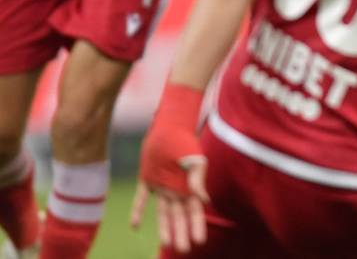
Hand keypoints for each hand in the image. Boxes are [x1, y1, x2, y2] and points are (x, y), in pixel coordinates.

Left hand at [131, 117, 209, 252]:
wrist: (168, 127)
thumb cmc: (185, 141)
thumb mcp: (195, 160)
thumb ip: (198, 179)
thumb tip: (204, 200)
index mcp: (190, 186)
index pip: (194, 210)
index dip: (196, 225)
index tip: (199, 241)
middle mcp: (176, 189)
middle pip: (179, 216)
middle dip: (182, 232)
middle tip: (184, 249)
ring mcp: (161, 186)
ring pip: (163, 212)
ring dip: (165, 228)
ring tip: (167, 244)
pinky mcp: (147, 180)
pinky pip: (141, 199)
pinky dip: (138, 212)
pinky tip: (135, 227)